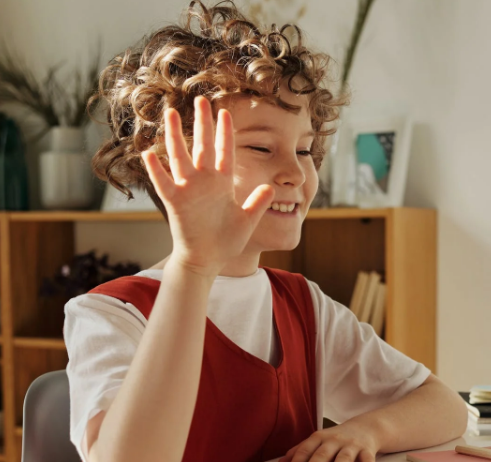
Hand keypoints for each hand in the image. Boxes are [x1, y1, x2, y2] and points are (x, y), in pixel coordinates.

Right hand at [141, 96, 273, 277]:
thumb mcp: (247, 220)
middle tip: (200, 100)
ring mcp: (188, 190)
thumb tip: (270, 188)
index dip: (225, 132)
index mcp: (222, 183)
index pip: (225, 151)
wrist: (208, 260)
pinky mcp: (175, 203)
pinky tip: (149, 153)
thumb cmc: (226, 240)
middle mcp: (204, 182)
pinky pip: (164, 183)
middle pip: (202, 146)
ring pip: (180, 157)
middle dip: (202, 123)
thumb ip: (257, 203)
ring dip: (176, 136)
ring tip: (171, 114)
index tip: (225, 112)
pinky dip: (156, 170)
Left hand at [277, 420, 379, 461]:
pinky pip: (368, 459)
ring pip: (344, 457)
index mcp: (320, 438)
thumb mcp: (318, 441)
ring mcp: (351, 445)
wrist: (366, 427)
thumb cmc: (337, 438)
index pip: (306, 449)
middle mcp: (335, 441)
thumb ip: (300, 451)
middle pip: (324, 453)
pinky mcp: (367, 450)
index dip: (298, 461)